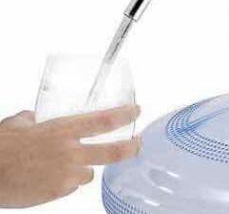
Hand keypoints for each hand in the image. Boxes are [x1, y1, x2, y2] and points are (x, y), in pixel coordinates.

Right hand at [0, 106, 140, 207]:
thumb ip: (33, 120)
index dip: (125, 115)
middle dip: (131, 147)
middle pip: (112, 151)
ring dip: (82, 168)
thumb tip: (34, 118)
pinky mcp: (58, 192)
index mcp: (63, 129)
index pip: (104, 120)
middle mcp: (70, 151)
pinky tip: (48, 178)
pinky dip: (65, 182)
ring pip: (89, 172)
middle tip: (138, 144)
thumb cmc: (1, 147)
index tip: (137, 111)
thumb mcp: (19, 124)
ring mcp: (66, 174)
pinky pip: (71, 185)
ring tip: (59, 166)